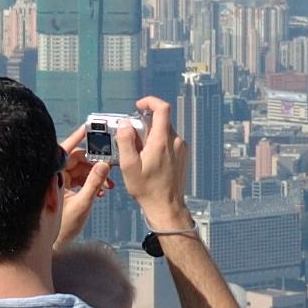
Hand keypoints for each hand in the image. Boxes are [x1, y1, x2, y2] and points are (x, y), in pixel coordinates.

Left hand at [54, 128, 113, 248]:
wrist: (54, 244)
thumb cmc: (62, 227)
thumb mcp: (82, 203)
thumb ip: (94, 183)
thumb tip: (104, 164)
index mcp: (54, 175)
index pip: (66, 150)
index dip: (77, 138)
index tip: (88, 127)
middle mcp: (55, 175)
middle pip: (76, 159)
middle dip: (94, 162)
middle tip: (110, 165)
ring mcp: (59, 182)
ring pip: (80, 170)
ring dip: (95, 174)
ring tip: (109, 184)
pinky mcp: (64, 189)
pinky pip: (79, 179)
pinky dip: (90, 182)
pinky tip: (101, 190)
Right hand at [120, 95, 187, 222]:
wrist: (166, 206)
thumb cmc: (147, 189)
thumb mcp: (129, 166)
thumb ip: (126, 141)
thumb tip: (125, 124)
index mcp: (162, 141)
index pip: (162, 108)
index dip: (149, 101)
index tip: (138, 106)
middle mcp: (175, 141)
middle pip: (160, 120)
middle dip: (144, 125)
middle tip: (132, 141)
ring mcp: (180, 148)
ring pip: (163, 131)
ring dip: (150, 135)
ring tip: (140, 155)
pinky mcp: (182, 155)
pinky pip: (168, 141)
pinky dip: (157, 143)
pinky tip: (149, 160)